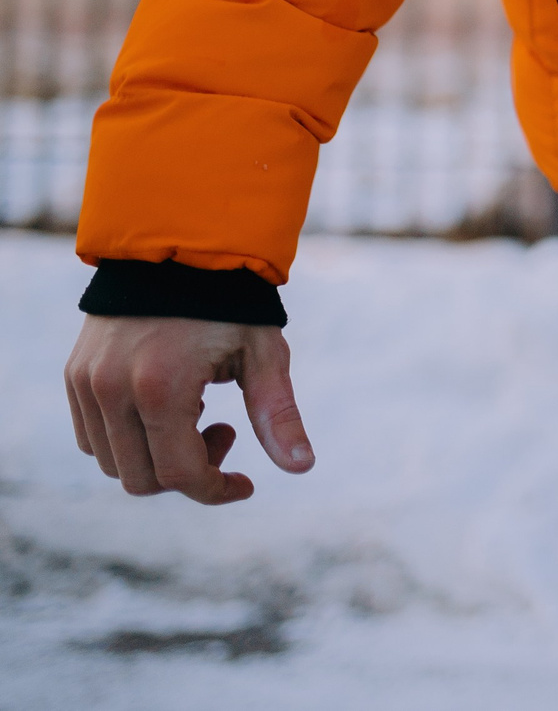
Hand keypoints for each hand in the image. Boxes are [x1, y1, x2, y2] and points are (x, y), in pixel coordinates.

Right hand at [63, 315, 313, 502]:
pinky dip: (129, 439)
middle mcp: (112, 390)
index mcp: (161, 387)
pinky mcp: (76, 376)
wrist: (179, 246)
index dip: (215, 490)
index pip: (179, 474)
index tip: (245, 484)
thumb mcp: (263, 353)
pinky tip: (166, 403)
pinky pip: (91, 437)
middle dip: (189, 472)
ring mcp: (87, 383)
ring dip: (157, 456)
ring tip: (197, 411)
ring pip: (113, 463)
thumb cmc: (231, 302)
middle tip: (223, 428)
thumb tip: (302, 467)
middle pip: (142, 479)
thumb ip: (277, 414)